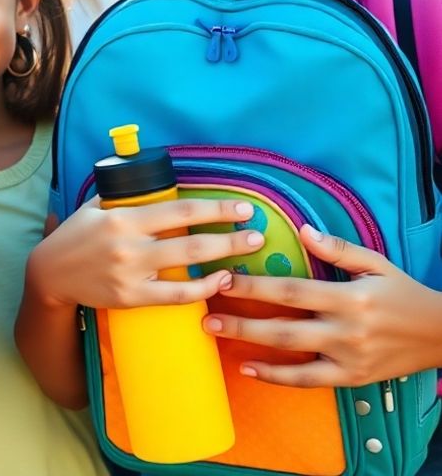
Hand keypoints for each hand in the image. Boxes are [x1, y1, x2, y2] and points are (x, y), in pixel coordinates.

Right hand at [29, 198, 264, 309]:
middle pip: (192, 240)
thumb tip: (159, 184)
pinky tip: (219, 281)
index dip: (215, 209)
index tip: (241, 209)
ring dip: (224, 261)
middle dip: (230, 237)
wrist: (50, 274)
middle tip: (257, 233)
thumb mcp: (95, 207)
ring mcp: (131, 274)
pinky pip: (175, 295)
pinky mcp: (131, 298)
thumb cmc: (75, 236)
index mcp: (123, 218)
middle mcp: (129, 245)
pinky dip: (202, 288)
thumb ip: (126, 198)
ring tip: (247, 255)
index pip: (180, 210)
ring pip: (188, 267)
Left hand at [204, 224, 441, 386]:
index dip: (254, 286)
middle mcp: (346, 329)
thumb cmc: (404, 294)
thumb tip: (302, 229)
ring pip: (291, 354)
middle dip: (241, 321)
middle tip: (205, 314)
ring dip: (249, 346)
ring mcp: (347, 357)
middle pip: (284, 325)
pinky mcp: (349, 377)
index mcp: (349, 297)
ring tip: (216, 335)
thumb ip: (338, 249)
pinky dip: (276, 377)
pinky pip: (306, 381)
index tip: (222, 278)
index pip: (292, 290)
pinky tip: (248, 369)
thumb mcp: (377, 264)